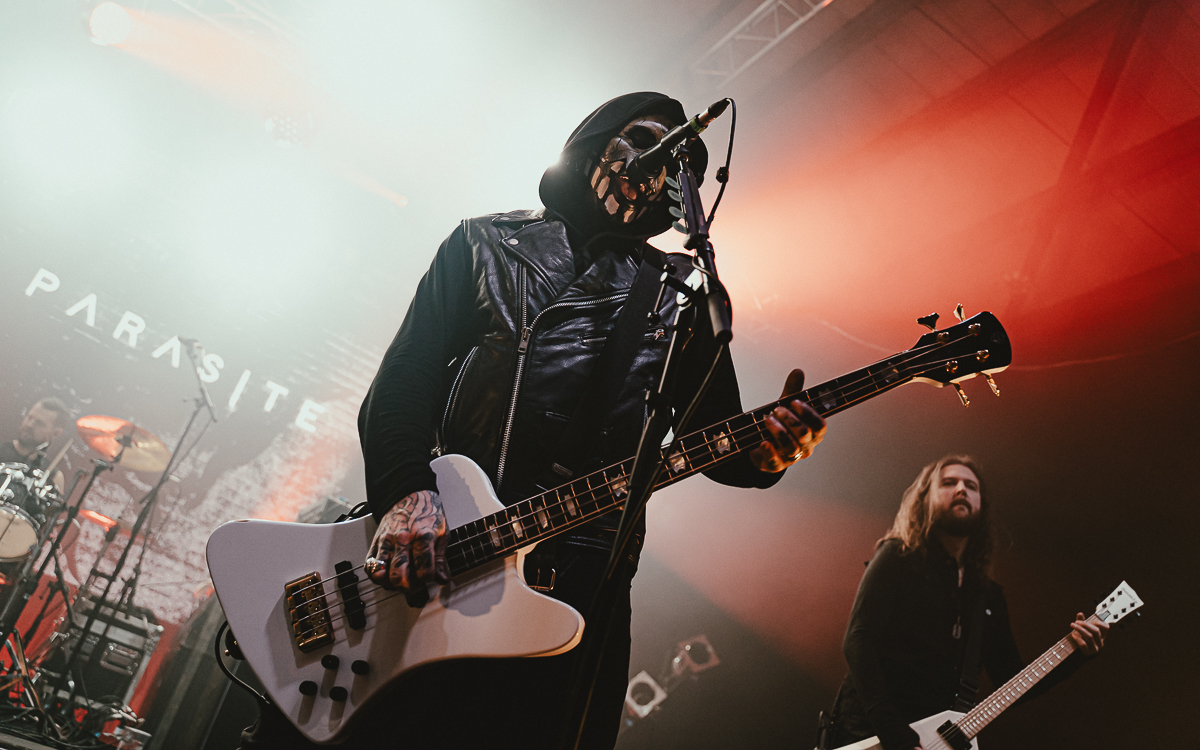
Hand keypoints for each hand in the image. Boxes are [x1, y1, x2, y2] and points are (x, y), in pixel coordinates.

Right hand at [365, 490, 449, 606]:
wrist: (410, 494)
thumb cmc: (427, 512)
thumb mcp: (442, 533)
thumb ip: (440, 559)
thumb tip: (441, 579)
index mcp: (423, 537)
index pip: (425, 571)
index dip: (429, 580)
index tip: (430, 578)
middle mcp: (403, 540)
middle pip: (400, 576)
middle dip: (408, 588)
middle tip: (414, 586)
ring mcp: (387, 541)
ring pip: (382, 574)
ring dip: (392, 584)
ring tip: (401, 581)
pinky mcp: (376, 541)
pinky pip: (370, 565)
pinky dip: (376, 575)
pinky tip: (386, 575)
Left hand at [748, 369, 826, 472]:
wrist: (760, 443)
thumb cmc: (779, 425)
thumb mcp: (785, 406)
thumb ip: (792, 391)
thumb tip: (798, 371)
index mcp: (813, 434)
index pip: (820, 426)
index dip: (808, 413)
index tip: (794, 402)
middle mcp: (806, 447)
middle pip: (805, 434)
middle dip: (790, 419)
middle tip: (776, 410)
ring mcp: (791, 458)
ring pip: (792, 448)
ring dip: (779, 431)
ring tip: (767, 420)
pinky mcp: (775, 466)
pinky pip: (776, 463)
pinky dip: (770, 451)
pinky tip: (764, 441)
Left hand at [1068, 612, 1107, 654]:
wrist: (1078, 652)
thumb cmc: (1082, 638)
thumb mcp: (1083, 629)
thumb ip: (1082, 621)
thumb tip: (1080, 614)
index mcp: (1101, 635)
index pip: (1106, 628)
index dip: (1099, 622)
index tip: (1090, 620)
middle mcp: (1100, 642)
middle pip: (1096, 631)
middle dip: (1085, 624)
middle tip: (1076, 621)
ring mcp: (1095, 647)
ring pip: (1089, 636)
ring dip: (1080, 629)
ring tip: (1072, 625)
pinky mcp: (1088, 652)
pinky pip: (1084, 644)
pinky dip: (1078, 638)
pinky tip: (1073, 635)